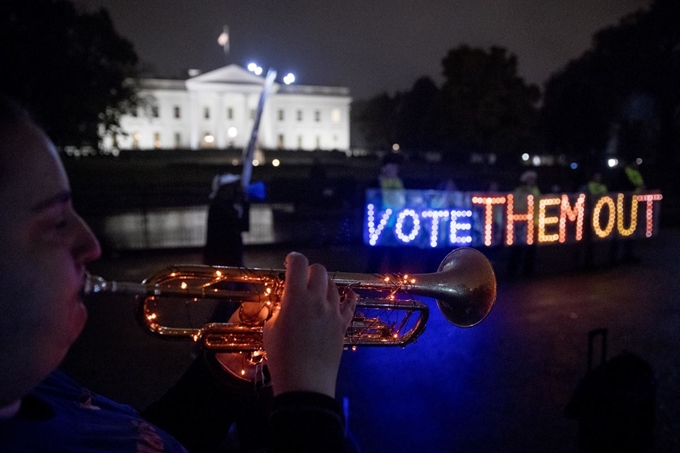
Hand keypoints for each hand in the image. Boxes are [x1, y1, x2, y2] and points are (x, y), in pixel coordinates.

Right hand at [263, 252, 356, 396]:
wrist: (305, 383)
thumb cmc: (281, 357)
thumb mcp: (270, 329)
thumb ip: (279, 310)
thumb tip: (286, 304)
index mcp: (296, 297)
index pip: (299, 264)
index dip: (293, 259)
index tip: (289, 262)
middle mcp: (318, 299)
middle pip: (319, 270)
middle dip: (308, 271)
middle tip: (300, 280)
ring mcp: (333, 312)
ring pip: (333, 285)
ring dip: (323, 284)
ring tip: (316, 292)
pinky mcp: (343, 325)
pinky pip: (350, 304)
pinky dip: (348, 297)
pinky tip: (349, 294)